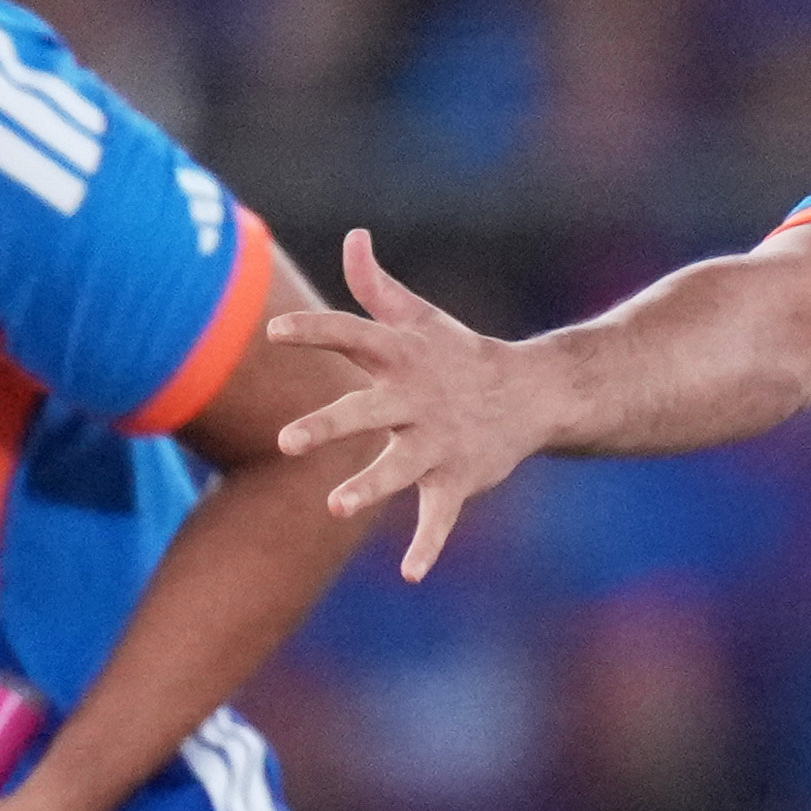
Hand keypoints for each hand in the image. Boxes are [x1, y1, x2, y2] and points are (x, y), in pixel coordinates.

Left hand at [267, 227, 550, 581]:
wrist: (536, 393)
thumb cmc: (458, 355)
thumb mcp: (420, 318)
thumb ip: (375, 287)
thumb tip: (354, 237)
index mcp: (401, 356)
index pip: (352, 335)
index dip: (314, 331)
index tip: (274, 331)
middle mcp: (417, 398)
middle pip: (366, 410)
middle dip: (329, 425)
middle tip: (285, 441)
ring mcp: (438, 441)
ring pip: (399, 469)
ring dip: (369, 486)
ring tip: (336, 507)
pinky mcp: (457, 479)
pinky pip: (439, 517)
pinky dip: (428, 546)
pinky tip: (410, 574)